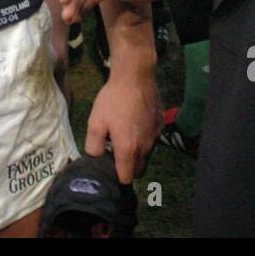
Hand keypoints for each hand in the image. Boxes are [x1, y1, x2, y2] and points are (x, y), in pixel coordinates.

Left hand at [86, 56, 160, 182]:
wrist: (135, 77)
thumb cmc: (113, 100)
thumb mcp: (95, 122)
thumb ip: (94, 146)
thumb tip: (96, 158)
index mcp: (128, 150)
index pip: (127, 179)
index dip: (117, 177)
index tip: (110, 169)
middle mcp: (145, 148)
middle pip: (139, 171)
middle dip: (128, 169)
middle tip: (115, 155)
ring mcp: (155, 137)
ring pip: (147, 157)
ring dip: (137, 155)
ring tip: (124, 138)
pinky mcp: (160, 127)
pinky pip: (153, 142)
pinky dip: (144, 141)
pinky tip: (135, 125)